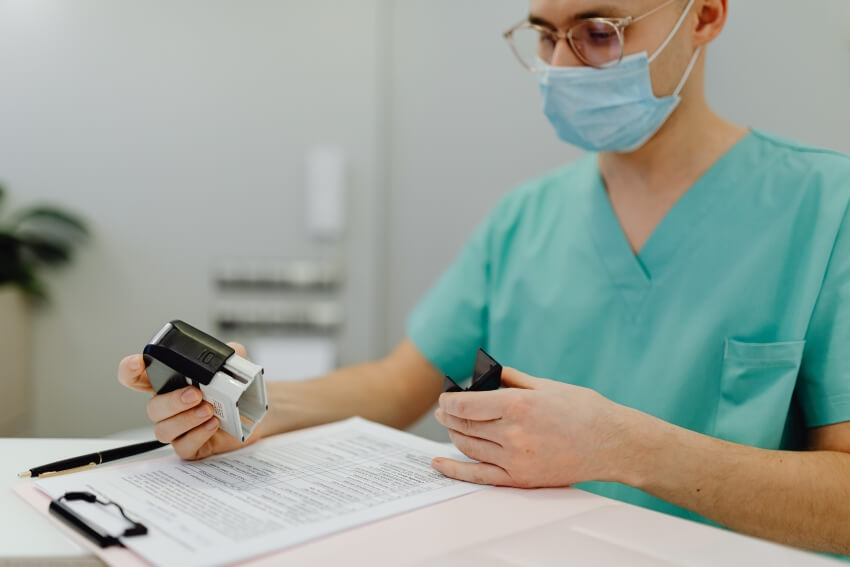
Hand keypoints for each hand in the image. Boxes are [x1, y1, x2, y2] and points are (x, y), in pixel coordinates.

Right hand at [117, 343, 270, 459]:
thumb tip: (226, 353)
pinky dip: (198, 435)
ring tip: (209, 409)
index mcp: (170, 382)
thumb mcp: (233, 364)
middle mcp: (169, 406)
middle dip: (172, 401)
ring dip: (185, 419)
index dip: (130, 370)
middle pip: (152, 407)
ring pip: (163, 429)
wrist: (255, 411)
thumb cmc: (236, 387)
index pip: (138, 376)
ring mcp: (179, 427)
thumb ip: (226, 356)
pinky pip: (183, 446)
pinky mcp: (192, 445)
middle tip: (196, 394)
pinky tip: (213, 424)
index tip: (137, 363)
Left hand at [432, 367, 642, 487]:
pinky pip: (479, 476)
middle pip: (464, 425)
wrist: (613, 444)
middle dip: (448, 416)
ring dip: (454, 435)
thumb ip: (512, 379)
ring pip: (469, 447)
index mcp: (518, 405)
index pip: (466, 405)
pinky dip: (455, 470)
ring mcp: (516, 459)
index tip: (445, 398)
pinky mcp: (521, 479)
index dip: (449, 401)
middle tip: (444, 410)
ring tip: (451, 426)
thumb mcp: (546, 385)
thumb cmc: (585, 410)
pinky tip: (439, 464)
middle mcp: (513, 433)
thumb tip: (486, 376)